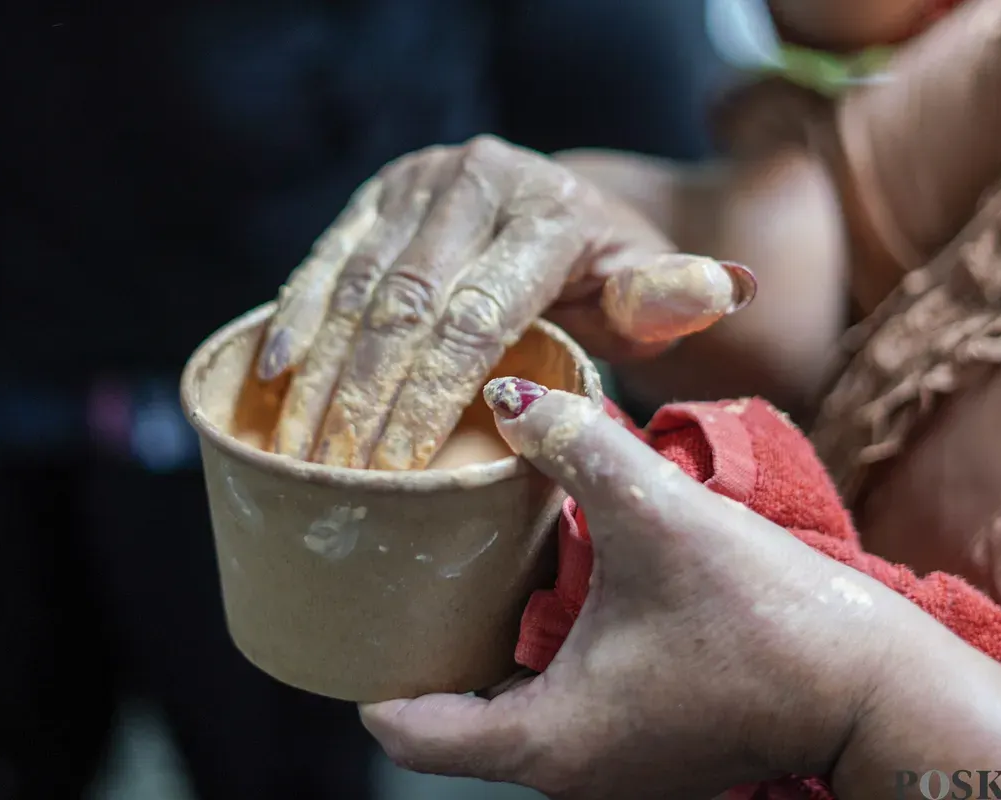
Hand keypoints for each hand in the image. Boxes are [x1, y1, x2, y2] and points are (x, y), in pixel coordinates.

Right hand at [254, 135, 754, 469]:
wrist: (559, 208)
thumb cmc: (606, 274)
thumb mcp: (645, 290)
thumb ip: (671, 297)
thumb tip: (728, 289)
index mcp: (545, 211)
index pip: (475, 318)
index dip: (430, 399)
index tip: (399, 471)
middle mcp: (474, 181)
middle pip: (404, 308)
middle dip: (363, 401)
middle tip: (339, 482)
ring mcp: (416, 182)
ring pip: (355, 289)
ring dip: (320, 376)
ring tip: (301, 454)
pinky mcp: (376, 195)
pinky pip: (324, 260)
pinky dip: (296, 320)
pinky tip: (272, 375)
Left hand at [359, 378, 916, 799]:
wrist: (877, 689)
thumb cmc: (770, 621)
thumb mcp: (662, 519)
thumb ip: (581, 447)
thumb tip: (510, 398)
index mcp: (548, 742)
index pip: (411, 736)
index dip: (372, 680)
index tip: (355, 621)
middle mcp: (572, 774)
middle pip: (457, 727)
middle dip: (428, 657)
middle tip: (404, 581)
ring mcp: (616, 772)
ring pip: (515, 720)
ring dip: (491, 657)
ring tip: (470, 578)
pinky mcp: (655, 751)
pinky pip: (568, 714)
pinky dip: (544, 664)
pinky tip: (560, 598)